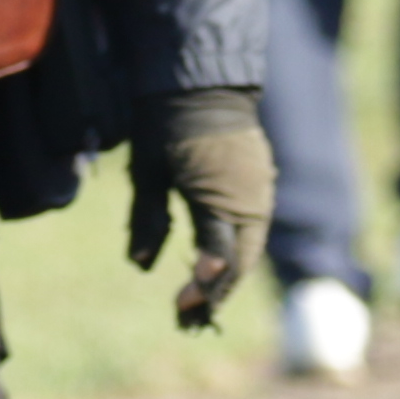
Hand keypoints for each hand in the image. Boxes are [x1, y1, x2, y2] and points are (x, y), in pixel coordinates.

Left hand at [123, 86, 273, 331]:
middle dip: (215, 293)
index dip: (202, 289)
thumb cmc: (165, 123)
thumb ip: (148, 220)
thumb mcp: (148, 173)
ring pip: (248, 247)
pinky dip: (233, 251)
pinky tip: (212, 264)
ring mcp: (259, 192)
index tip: (181, 309)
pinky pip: (250, 227)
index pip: (221, 259)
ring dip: (225, 276)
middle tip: (186, 319)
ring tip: (197, 301)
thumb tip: (140, 266)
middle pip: (240, 261)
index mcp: (223, 201)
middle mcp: (251, 202)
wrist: (201, 80)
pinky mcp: (258, 184)